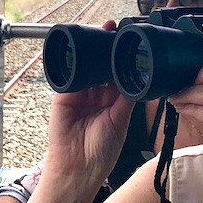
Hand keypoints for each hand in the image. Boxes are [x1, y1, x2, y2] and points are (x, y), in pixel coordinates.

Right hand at [43, 22, 135, 184]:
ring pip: (87, 67)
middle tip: (116, 35)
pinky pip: (69, 75)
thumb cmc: (101, 151)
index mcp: (113, 101)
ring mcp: (79, 93)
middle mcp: (96, 95)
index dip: (123, 60)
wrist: (78, 168)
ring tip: (103, 39)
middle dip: (109, 52)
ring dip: (93, 53)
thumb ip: (127, 96)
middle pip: (102, 67)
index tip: (130, 44)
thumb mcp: (120, 119)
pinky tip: (82, 54)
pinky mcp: (63, 95)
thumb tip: (138, 75)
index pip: (118, 74)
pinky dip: (74, 63)